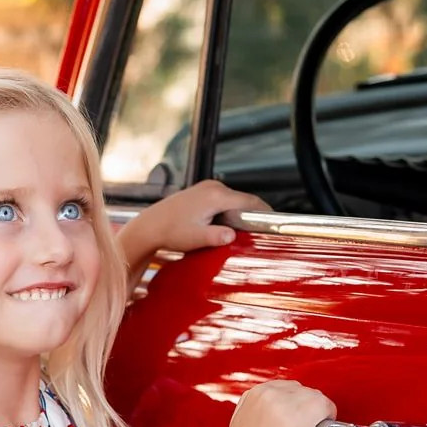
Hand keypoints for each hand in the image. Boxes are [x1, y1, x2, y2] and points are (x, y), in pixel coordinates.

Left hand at [133, 178, 272, 259]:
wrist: (150, 226)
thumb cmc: (170, 232)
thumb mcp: (196, 238)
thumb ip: (216, 237)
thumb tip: (232, 235)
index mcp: (216, 196)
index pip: (250, 201)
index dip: (265, 211)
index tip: (276, 220)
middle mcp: (213, 187)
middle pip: (243, 200)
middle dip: (253, 214)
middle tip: (261, 231)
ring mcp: (207, 188)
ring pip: (233, 200)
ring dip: (240, 214)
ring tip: (243, 231)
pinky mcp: (201, 192)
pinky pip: (223, 201)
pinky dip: (229, 211)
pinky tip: (225, 226)